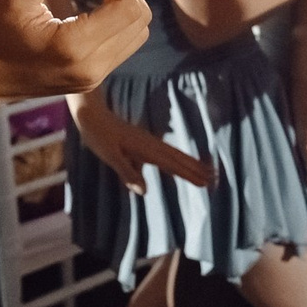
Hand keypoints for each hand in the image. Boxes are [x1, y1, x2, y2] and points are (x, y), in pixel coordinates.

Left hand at [68, 90, 214, 192]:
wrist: (92, 114)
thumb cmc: (99, 136)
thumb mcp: (110, 156)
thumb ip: (127, 173)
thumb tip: (144, 192)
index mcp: (146, 150)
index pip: (172, 166)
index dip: (189, 175)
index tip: (205, 183)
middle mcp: (151, 144)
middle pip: (179, 159)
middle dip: (197, 169)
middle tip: (215, 179)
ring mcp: (148, 141)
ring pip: (174, 154)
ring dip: (191, 163)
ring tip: (205, 170)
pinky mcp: (143, 141)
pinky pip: (166, 152)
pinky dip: (178, 158)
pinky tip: (178, 164)